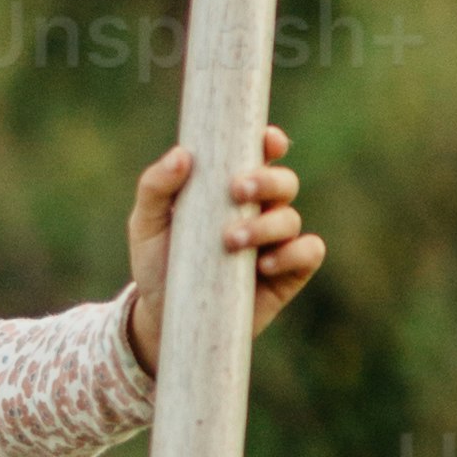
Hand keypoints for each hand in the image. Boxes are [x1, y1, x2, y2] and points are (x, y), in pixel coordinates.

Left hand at [120, 124, 324, 372]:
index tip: (265, 140)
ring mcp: (275, 242)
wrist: (162, 316)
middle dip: (267, 180)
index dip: (270, 142)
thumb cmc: (157, 260)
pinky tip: (264, 264)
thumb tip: (182, 155)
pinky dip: (294, 253)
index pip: (261, 155)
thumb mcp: (146, 222)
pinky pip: (309, 253)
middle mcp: (260, 209)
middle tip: (237, 191)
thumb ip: (156, 187)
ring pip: (291, 218)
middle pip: (284, 181)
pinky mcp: (286, 274)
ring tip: (231, 241)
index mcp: (231, 188)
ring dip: (266, 224)